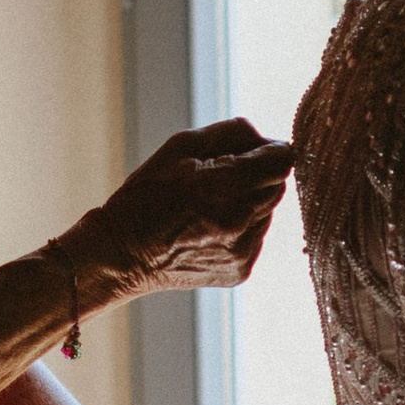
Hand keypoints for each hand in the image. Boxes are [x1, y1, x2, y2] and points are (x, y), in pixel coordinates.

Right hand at [80, 120, 294, 301]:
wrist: (122, 255)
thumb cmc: (147, 194)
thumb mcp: (179, 147)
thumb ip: (231, 133)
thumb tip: (266, 138)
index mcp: (220, 186)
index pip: (282, 160)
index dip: (270, 151)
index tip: (254, 152)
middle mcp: (237, 223)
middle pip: (278, 186)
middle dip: (258, 176)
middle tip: (222, 178)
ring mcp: (242, 252)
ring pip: (267, 213)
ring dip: (249, 203)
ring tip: (210, 207)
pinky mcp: (241, 271)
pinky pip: (256, 237)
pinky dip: (241, 229)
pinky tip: (209, 229)